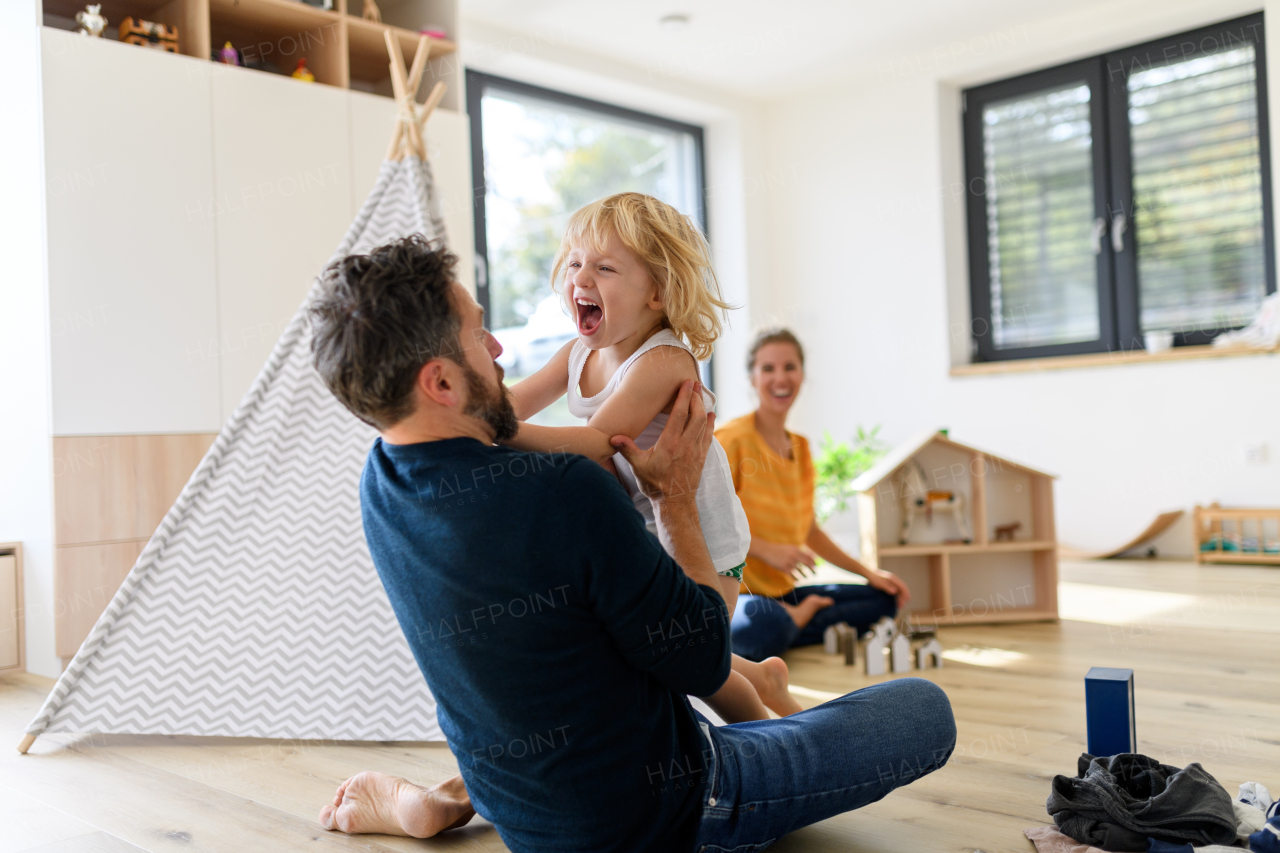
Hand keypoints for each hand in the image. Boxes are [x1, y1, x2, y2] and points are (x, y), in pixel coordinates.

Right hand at [610, 380, 712, 506]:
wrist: (674, 503)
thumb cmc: (655, 484)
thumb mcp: (638, 466)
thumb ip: (627, 450)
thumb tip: (613, 438)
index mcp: (669, 444)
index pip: (679, 415)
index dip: (684, 397)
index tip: (687, 383)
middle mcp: (685, 445)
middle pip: (696, 415)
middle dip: (696, 397)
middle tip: (695, 384)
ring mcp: (696, 451)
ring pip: (704, 423)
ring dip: (703, 407)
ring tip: (700, 394)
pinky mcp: (702, 457)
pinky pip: (708, 435)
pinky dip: (709, 423)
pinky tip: (710, 414)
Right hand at [755, 540, 817, 577]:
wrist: (767, 550)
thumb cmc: (780, 550)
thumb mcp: (790, 548)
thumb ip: (799, 551)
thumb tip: (809, 556)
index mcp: (797, 549)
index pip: (810, 556)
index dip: (814, 562)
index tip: (817, 566)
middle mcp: (794, 555)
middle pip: (807, 563)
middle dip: (813, 569)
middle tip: (815, 573)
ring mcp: (789, 562)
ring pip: (801, 571)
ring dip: (805, 575)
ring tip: (807, 577)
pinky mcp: (784, 568)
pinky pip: (793, 575)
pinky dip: (797, 579)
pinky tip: (798, 582)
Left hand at [866, 568, 911, 607]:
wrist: (869, 574)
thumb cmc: (875, 578)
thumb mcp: (880, 583)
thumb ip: (888, 587)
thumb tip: (895, 591)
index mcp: (894, 579)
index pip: (903, 586)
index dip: (906, 593)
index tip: (906, 600)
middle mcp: (895, 581)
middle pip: (902, 590)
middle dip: (903, 598)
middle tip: (902, 606)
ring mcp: (892, 583)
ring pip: (899, 592)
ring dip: (900, 598)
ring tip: (900, 606)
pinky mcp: (890, 586)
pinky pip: (896, 592)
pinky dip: (897, 597)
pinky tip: (896, 602)